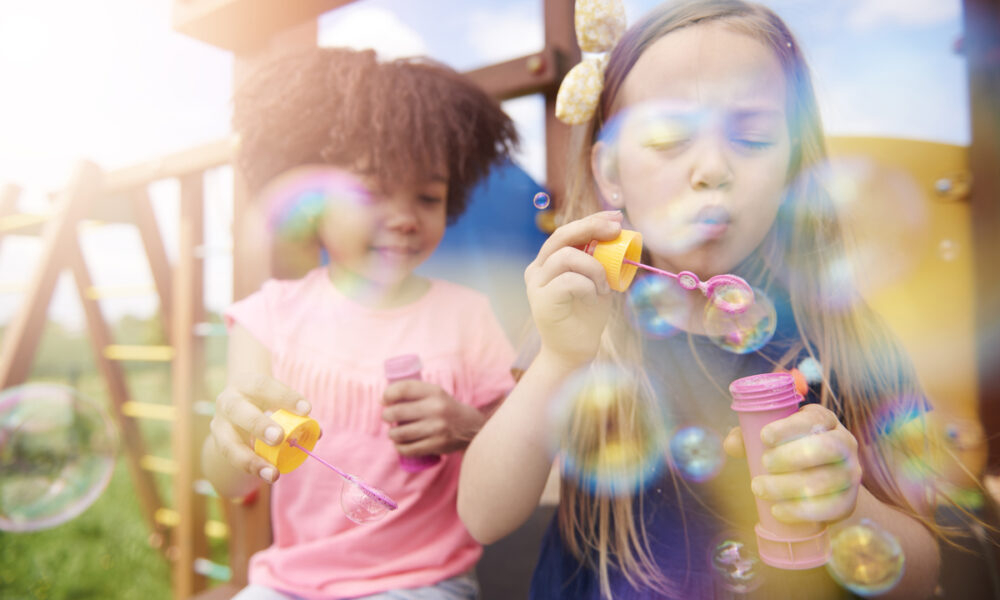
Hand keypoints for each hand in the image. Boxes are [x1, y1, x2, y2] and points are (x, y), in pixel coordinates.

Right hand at [210, 373, 311, 483]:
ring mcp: (219, 425)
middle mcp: (228, 402)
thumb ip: (296, 414)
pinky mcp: (219, 444)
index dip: (285, 397)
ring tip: (273, 473)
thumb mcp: (277, 401)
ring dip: (251, 459)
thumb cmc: (265, 402)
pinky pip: (232, 460)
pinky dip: (251, 468)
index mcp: (246, 384)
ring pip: (229, 443)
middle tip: (279, 438)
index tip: (306, 410)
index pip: (264, 386)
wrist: (236, 408)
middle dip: (259, 425)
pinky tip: (268, 474)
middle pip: (238, 410)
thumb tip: (317, 432)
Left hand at [382, 380, 485, 455]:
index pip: (404, 389)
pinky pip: (409, 449)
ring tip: (393, 432)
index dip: (388, 394)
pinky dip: (400, 448)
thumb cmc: (445, 409)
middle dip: (386, 416)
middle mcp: (436, 408)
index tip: (384, 400)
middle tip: (387, 417)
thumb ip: (414, 393)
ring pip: (400, 433)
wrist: (472, 428)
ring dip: (392, 433)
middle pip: (397, 412)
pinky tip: (400, 445)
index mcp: (435, 392)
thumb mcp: (436, 394)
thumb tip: (383, 399)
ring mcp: (437, 428)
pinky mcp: (437, 445)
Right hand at [524, 211, 622, 368]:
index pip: (567, 231)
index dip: (591, 220)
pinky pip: (570, 280)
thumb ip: (599, 259)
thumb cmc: (587, 316)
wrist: (574, 352)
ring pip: (567, 256)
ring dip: (594, 268)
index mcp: (547, 261)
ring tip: (604, 287)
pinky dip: (589, 285)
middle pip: (561, 235)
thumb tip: (617, 230)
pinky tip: (596, 297)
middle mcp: (537, 269)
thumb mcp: (597, 281)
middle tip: (616, 230)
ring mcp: (536, 284)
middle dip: (591, 227)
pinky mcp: (541, 300)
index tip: (616, 217)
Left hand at [724, 403, 861, 523]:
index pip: (813, 419)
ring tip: (759, 488)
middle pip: (826, 448)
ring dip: (789, 487)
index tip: (764, 437)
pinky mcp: (849, 501)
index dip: (789, 427)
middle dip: (792, 457)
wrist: (816, 483)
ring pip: (826, 480)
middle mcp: (844, 443)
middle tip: (763, 464)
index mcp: (824, 420)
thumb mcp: (768, 438)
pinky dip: (802, 511)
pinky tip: (778, 510)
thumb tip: (731, 445)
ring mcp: (851, 473)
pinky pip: (832, 508)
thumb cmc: (785, 451)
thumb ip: (747, 437)